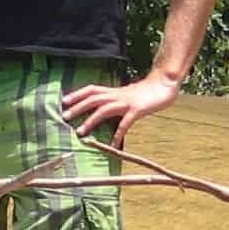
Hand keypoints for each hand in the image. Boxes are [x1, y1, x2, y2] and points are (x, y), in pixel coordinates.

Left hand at [60, 72, 177, 148]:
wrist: (164, 85)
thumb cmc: (146, 92)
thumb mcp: (127, 94)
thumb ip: (115, 99)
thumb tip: (104, 107)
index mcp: (114, 91)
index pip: (92, 89)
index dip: (77, 94)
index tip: (64, 100)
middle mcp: (117, 95)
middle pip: (93, 99)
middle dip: (78, 107)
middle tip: (65, 116)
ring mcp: (127, 103)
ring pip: (104, 110)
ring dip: (90, 121)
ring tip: (80, 132)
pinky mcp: (137, 110)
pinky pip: (125, 124)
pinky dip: (118, 134)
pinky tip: (112, 144)